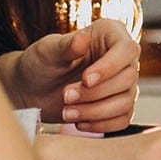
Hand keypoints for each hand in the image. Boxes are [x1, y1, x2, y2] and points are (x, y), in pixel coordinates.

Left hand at [1, 20, 139, 130]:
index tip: (85, 80)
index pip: (126, 49)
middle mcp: (122, 58)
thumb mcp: (47, 50)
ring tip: (67, 112)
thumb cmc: (40, 63)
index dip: (110, 67)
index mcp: (110, 34)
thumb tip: (82, 39)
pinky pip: (122, 120)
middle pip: (128, 78)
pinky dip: (100, 125)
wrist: (32, 89)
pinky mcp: (118, 105)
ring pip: (126, 102)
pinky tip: (78, 122)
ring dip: (95, 112)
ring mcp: (123, 83)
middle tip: (65, 96)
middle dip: (95, 93)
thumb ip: (65, 45)